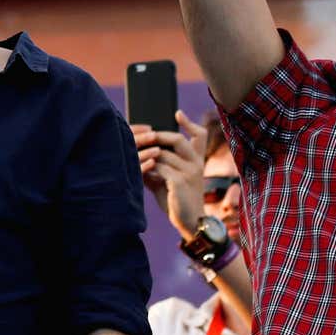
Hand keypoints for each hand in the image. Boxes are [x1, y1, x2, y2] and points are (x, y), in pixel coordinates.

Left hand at [133, 110, 207, 239]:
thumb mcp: (168, 179)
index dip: (189, 123)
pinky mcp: (181, 181)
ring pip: (163, 154)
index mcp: (196, 160)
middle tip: (144, 139)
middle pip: (177, 139)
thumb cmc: (176, 199)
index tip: (177, 113)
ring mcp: (190, 172)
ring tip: (135, 157)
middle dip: (157, 137)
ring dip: (147, 155)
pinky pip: (160, 167)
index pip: (200, 135)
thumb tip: (138, 153)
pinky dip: (148, 167)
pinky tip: (141, 171)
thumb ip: (158, 165)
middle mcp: (196, 163)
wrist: (189, 221)